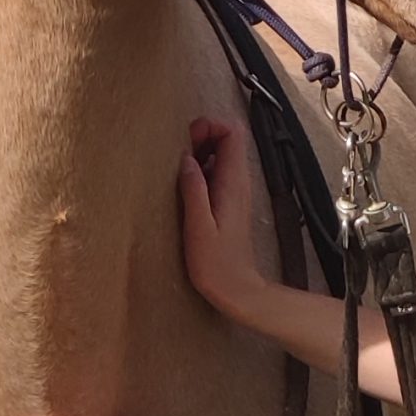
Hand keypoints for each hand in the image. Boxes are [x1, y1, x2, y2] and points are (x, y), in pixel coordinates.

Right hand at [178, 118, 265, 318]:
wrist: (236, 288)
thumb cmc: (216, 263)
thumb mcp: (198, 227)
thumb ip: (194, 190)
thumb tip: (186, 159)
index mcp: (233, 183)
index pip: (233, 133)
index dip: (210, 126)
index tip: (188, 140)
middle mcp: (238, 182)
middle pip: (228, 139)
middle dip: (202, 136)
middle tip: (179, 154)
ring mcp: (234, 191)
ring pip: (221, 155)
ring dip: (199, 153)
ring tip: (178, 170)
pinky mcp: (227, 202)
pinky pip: (216, 173)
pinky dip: (200, 170)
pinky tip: (185, 187)